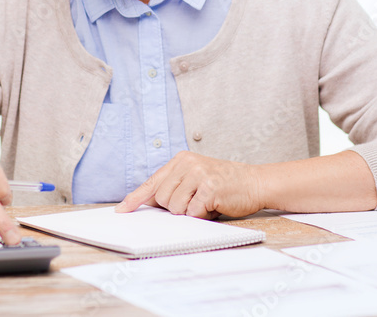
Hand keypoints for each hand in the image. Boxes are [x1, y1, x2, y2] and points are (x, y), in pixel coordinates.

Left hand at [115, 151, 263, 218]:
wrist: (254, 182)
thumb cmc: (224, 185)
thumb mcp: (196, 178)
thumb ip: (175, 187)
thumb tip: (149, 203)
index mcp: (181, 160)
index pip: (152, 182)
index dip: (135, 198)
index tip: (122, 209)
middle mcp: (187, 164)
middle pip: (161, 198)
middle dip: (175, 208)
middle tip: (195, 201)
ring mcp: (198, 174)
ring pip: (174, 207)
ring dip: (189, 212)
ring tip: (206, 203)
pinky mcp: (209, 188)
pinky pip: (193, 212)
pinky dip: (202, 215)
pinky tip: (214, 205)